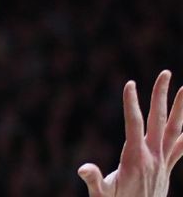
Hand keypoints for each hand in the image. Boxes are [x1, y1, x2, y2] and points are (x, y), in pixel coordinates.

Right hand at [78, 70, 182, 196]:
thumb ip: (94, 180)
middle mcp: (153, 157)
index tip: (130, 84)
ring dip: (181, 109)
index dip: (131, 104)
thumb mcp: (101, 194)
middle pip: (160, 120)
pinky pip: (180, 148)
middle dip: (161, 95)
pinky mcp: (166, 168)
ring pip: (176, 130)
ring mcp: (162, 162)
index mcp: (135, 158)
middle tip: (165, 73)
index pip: (134, 124)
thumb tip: (83, 168)